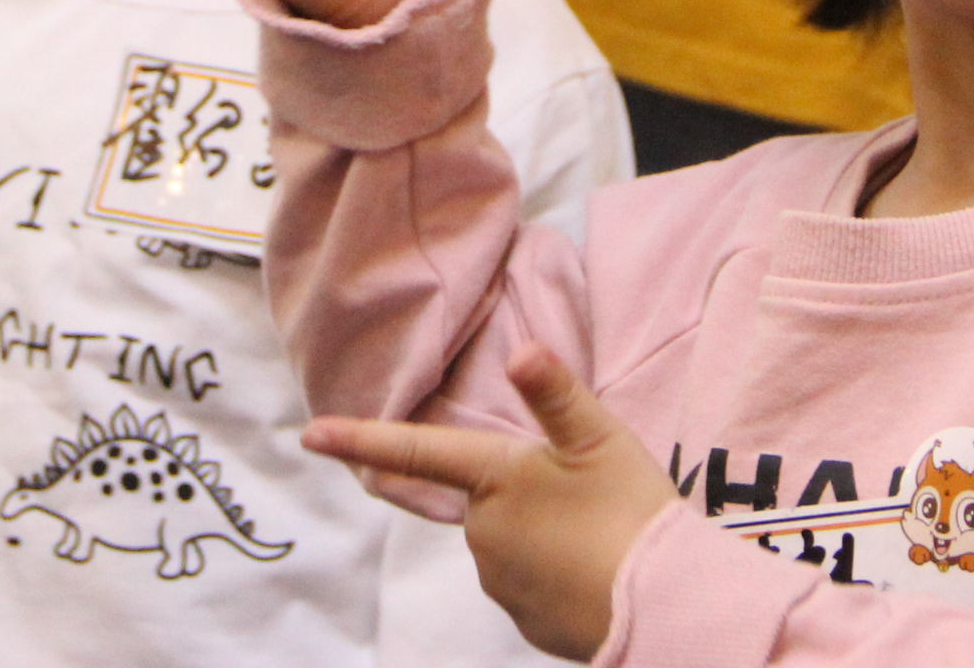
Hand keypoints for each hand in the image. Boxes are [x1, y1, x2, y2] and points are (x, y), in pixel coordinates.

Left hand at [304, 346, 680, 661]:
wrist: (663, 606)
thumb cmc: (631, 512)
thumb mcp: (601, 439)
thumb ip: (556, 394)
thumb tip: (521, 351)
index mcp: (495, 478)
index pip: (417, 451)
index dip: (361, 439)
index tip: (310, 434)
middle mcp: (483, 533)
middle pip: (488, 499)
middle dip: (526, 494)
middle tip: (588, 496)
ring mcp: (499, 582)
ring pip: (511, 541)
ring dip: (544, 534)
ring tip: (600, 533)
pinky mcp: (523, 621)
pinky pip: (531, 583)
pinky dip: (557, 574)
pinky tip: (595, 569)